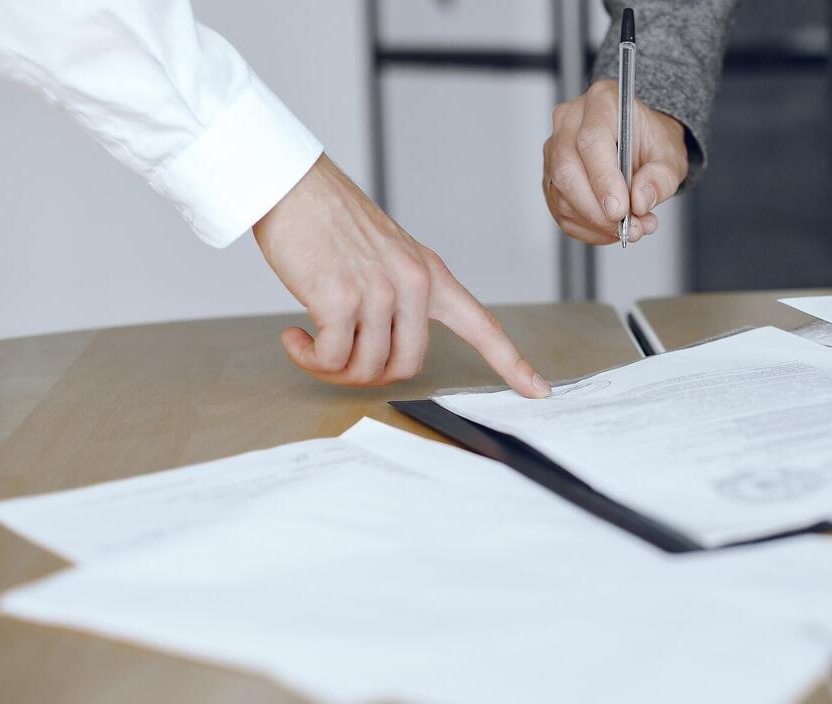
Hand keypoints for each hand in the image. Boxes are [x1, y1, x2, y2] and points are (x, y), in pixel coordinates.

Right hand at [254, 155, 550, 397]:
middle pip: (407, 366)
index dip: (512, 363)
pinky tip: (294, 337)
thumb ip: (401, 298)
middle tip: (336, 358)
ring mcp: (380, 291)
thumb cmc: (330, 223)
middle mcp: (414, 283)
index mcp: (431, 275)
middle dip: (368, 375)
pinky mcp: (340, 298)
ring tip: (309, 342)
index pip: (482, 325)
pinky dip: (309, 358)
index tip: (538, 390)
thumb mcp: (387, 255)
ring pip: (366, 368)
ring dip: (331, 367)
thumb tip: (384, 354)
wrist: (292, 186)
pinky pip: (331, 358)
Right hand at [543, 79, 688, 244]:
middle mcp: (570, 120)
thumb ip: (660, 178)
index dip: (603, 180)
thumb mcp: (670, 156)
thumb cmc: (651, 142)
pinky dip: (587, 228)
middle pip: (567, 169)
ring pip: (561, 194)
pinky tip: (610, 228)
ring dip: (595, 222)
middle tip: (628, 228)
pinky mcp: (550, 176)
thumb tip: (639, 201)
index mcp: (602, 102)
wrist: (640, 144)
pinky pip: (560, 210)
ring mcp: (554, 148)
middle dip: (597, 209)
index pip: (591, 141)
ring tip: (630, 228)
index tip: (620, 211)